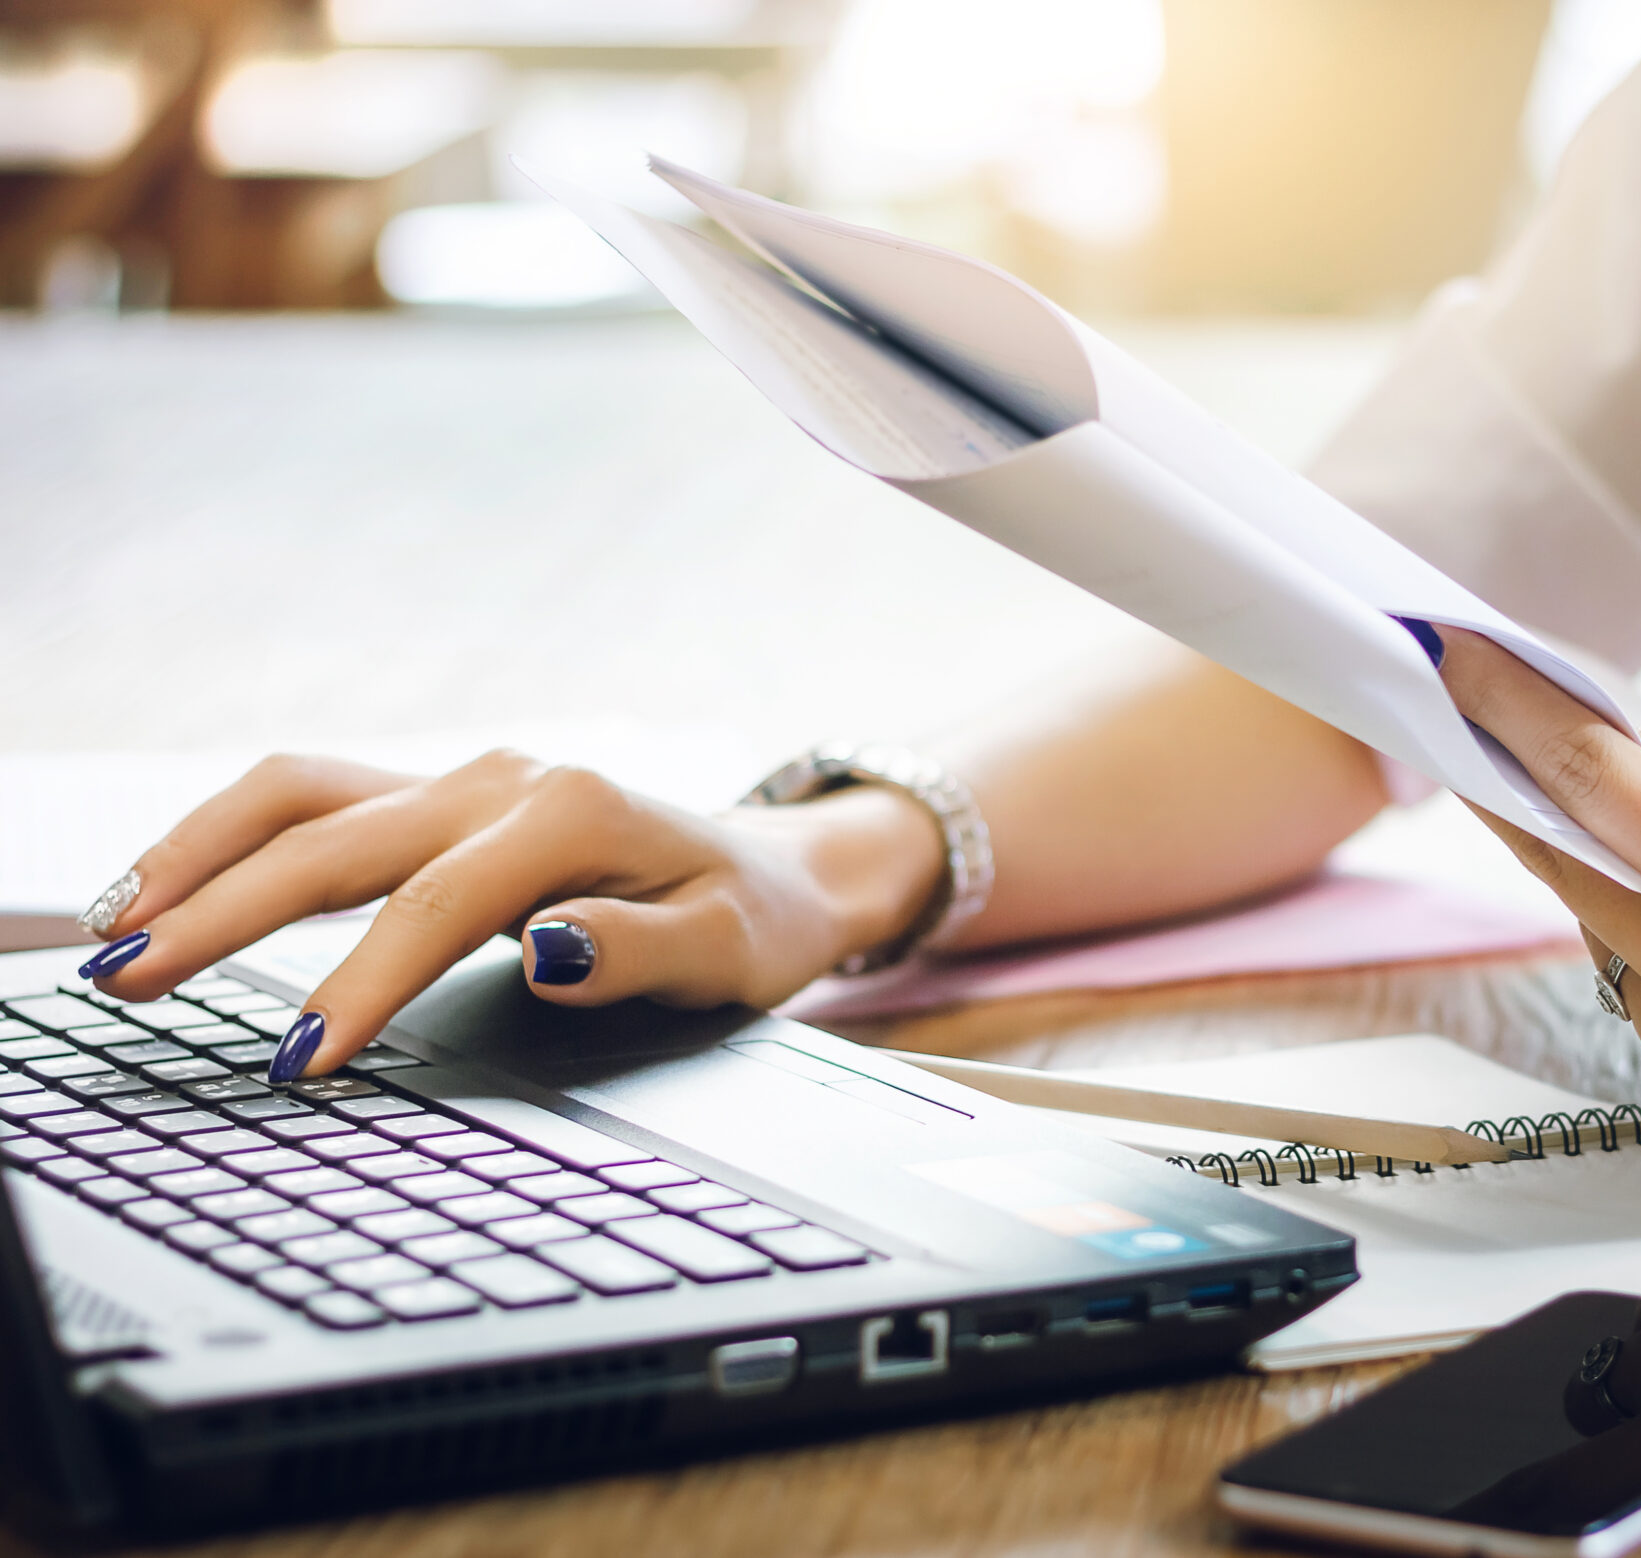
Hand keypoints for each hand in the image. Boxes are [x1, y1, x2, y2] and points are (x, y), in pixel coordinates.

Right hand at [76, 750, 946, 1079]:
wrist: (779, 868)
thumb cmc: (754, 919)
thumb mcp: (731, 953)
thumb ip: (643, 953)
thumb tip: (548, 951)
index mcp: (572, 814)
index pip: (436, 906)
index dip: (360, 983)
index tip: (299, 1060)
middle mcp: (503, 780)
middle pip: (334, 836)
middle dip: (225, 910)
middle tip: (131, 983)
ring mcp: (464, 781)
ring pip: (301, 795)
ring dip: (200, 853)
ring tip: (111, 930)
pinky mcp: (438, 798)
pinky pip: (314, 802)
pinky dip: (230, 837)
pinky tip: (165, 887)